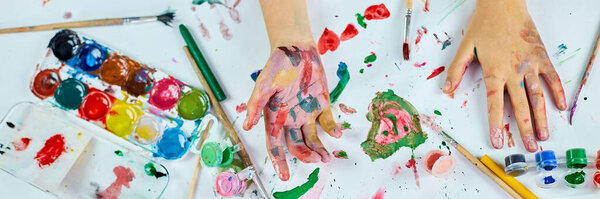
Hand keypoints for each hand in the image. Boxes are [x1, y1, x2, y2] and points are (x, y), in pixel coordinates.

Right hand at [243, 44, 341, 180]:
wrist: (296, 48)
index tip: (284, 176)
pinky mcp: (321, 105)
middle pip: (296, 145)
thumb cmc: (277, 65)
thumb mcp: (263, 84)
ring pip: (313, 139)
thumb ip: (256, 105)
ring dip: (319, 149)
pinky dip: (333, 129)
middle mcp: (290, 119)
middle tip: (315, 161)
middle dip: (305, 156)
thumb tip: (247, 126)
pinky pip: (327, 122)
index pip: (275, 144)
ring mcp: (306, 113)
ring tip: (326, 157)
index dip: (279, 161)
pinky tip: (337, 134)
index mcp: (275, 117)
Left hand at [443, 0, 565, 151]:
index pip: (495, 103)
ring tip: (543, 136)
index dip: (496, 124)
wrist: (504, 5)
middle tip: (529, 148)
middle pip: (520, 105)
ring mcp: (530, 64)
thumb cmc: (484, 25)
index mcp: (494, 71)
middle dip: (524, 129)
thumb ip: (456, 70)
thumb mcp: (465, 47)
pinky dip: (557, 92)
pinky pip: (552, 77)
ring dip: (541, 118)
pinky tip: (560, 107)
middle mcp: (513, 71)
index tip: (497, 140)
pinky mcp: (541, 56)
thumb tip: (446, 90)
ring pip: (537, 96)